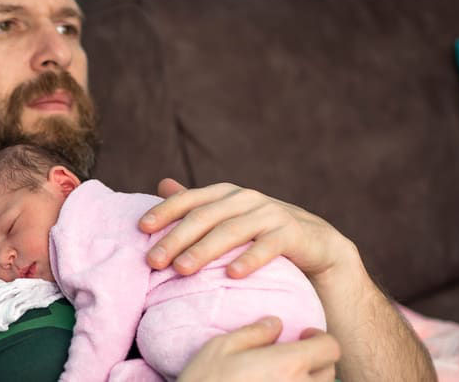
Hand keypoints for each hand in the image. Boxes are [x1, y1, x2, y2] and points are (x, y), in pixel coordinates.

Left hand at [140, 179, 358, 287]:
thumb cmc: (263, 234)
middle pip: (205, 217)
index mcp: (227, 195)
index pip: (189, 199)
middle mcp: (247, 199)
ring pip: (232, 230)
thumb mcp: (228, 219)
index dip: (164, 211)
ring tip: (182, 269)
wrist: (317, 248)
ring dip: (205, 250)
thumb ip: (198, 206)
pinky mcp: (294, 234)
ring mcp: (271, 214)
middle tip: (153, 260)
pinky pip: (269, 245)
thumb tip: (162, 184)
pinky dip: (250, 258)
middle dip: (176, 238)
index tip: (141, 228)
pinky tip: (233, 274)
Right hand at [178, 316, 339, 381]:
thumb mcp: (220, 348)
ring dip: (307, 380)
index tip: (303, 336)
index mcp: (287, 364)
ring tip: (282, 376)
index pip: (330, 347)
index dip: (319, 338)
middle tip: (291, 357)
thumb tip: (276, 323)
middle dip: (315, 360)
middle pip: (329, 371)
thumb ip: (253, 333)